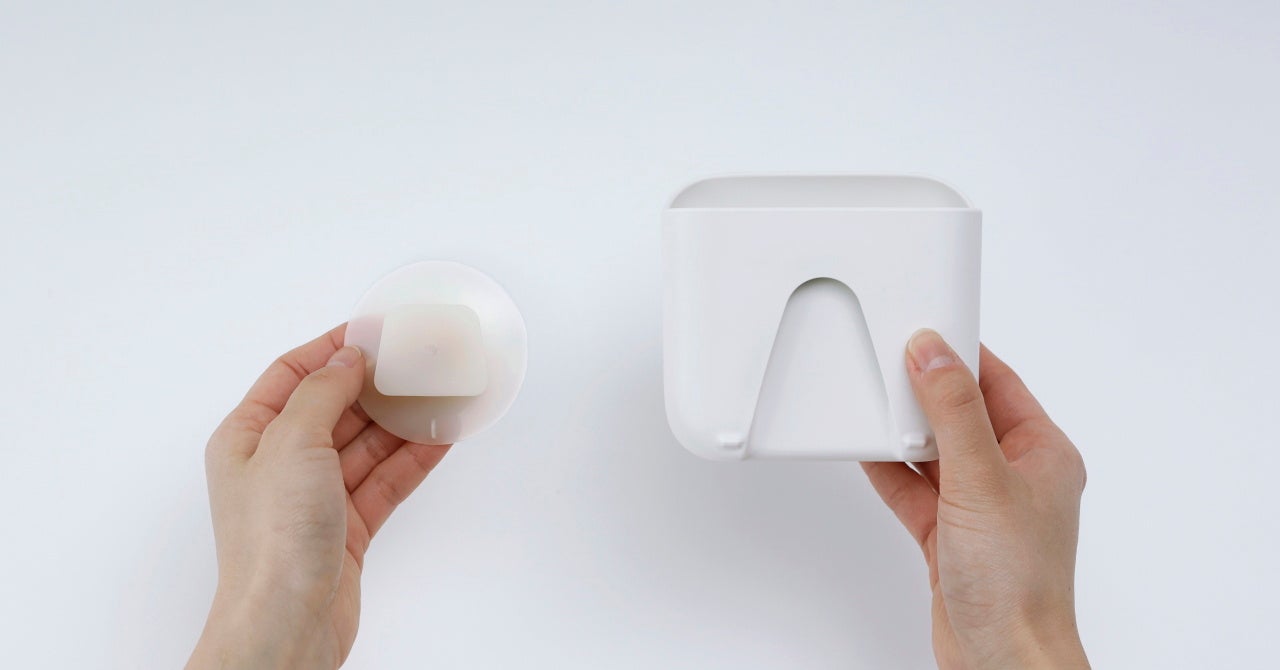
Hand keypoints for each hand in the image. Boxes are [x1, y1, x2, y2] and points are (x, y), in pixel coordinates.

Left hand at [187, 325, 450, 668]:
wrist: (288, 620)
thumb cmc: (271, 542)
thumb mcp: (293, 443)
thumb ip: (323, 392)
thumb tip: (348, 357)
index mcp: (247, 437)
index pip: (292, 373)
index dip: (333, 347)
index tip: (374, 331)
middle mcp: (279, 464)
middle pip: (335, 406)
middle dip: (376, 384)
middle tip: (417, 360)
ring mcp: (314, 497)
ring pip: (366, 444)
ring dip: (402, 420)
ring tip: (439, 393)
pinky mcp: (347, 526)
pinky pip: (385, 479)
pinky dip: (413, 458)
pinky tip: (440, 437)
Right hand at [862, 330, 1088, 668]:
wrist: (1001, 658)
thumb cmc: (1018, 584)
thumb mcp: (980, 479)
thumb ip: (953, 412)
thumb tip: (932, 354)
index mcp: (1042, 453)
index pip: (999, 383)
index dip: (960, 354)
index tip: (924, 331)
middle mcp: (1013, 477)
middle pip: (962, 413)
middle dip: (924, 391)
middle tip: (890, 364)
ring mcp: (979, 507)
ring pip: (934, 451)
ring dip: (902, 432)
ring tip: (871, 404)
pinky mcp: (948, 535)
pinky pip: (913, 488)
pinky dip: (889, 470)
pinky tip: (867, 452)